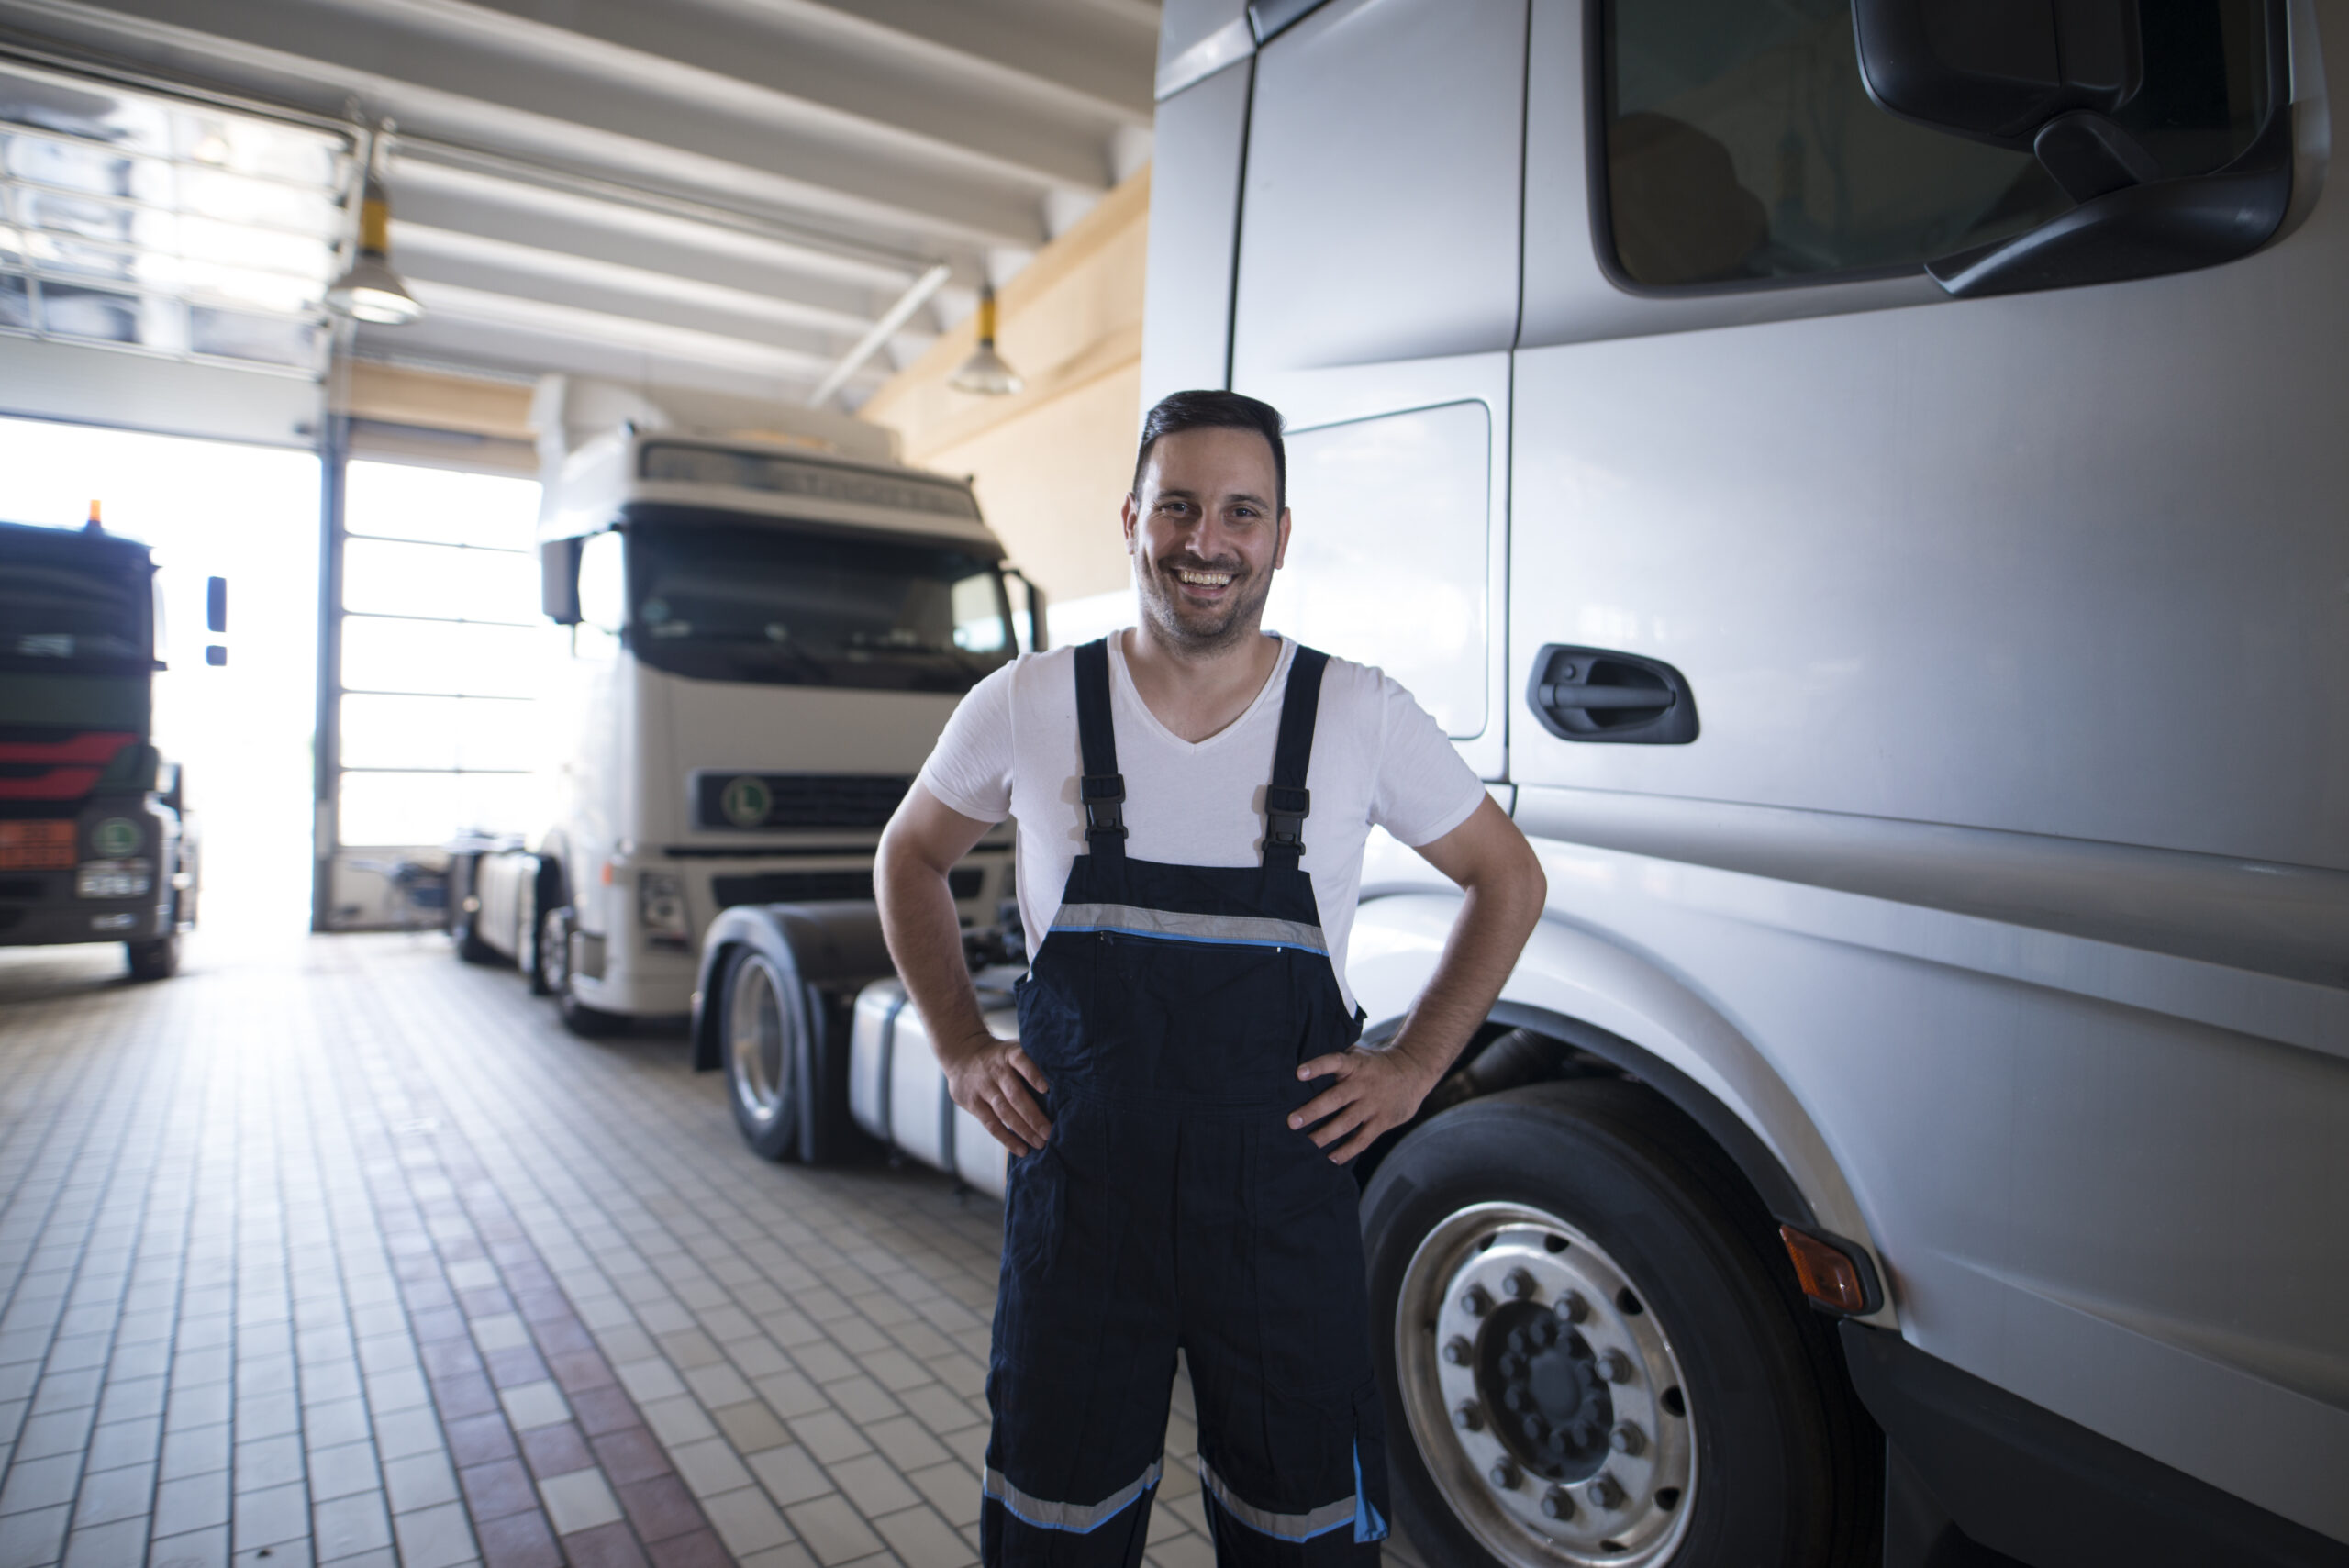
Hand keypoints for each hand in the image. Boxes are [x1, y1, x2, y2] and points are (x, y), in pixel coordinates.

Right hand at [941, 1034, 1052, 1154]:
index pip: (1022, 1061)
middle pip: (1015, 1095)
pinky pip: (991, 1124)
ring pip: (1004, 1111)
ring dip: (1023, 1130)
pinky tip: (1021, 1149)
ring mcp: (984, 1088)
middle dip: (1033, 1115)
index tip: (1047, 1089)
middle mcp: (996, 1071)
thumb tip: (1066, 1077)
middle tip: (1050, 1132)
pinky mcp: (973, 1103)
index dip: (1033, 1074)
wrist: (961, 1053)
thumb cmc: (999, 1057)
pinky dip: (1007, 1138)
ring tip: (1040, 1143)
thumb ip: (1032, 1061)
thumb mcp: (1012, 1049)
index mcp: (1010, 1055)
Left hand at [1290, 1042, 1438, 1163]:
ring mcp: (1373, 1104)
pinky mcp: (1382, 1121)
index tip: (1298, 1073)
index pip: (1334, 1062)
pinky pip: (1362, 1139)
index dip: (1317, 1067)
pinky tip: (1330, 1159)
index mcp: (1354, 1064)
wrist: (1413, 1071)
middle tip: (1292, 1122)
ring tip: (1306, 1146)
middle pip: (1336, 1098)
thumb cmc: (1374, 1064)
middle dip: (1313, 1111)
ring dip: (1325, 1135)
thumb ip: (1337, 1060)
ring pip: (1346, 1122)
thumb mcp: (1358, 1054)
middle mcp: (1362, 1084)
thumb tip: (1302, 1061)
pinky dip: (1346, 1150)